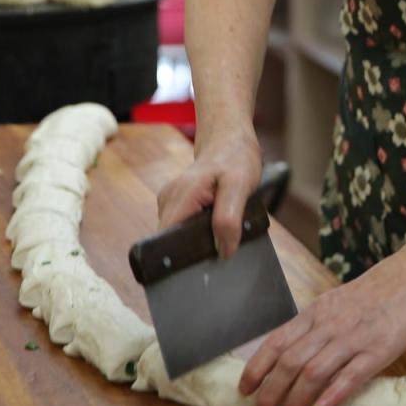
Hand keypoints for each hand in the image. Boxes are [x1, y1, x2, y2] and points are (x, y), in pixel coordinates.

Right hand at [157, 126, 261, 257]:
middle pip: (169, 241)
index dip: (179, 258)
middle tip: (219, 250)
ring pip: (175, 236)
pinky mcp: (175, 203)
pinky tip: (213, 227)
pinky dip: (195, 232)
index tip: (199, 266)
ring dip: (195, 242)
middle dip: (191, 251)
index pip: (165, 240)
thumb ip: (228, 219)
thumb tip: (223, 251)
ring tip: (218, 235)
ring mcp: (170, 201)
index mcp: (180, 196)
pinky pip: (180, 227)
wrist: (230, 140)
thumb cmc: (236, 158)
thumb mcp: (239, 187)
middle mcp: (168, 199)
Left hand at [239, 247, 405, 405]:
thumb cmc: (378, 291)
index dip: (257, 367)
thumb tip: (298, 353)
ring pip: (313, 373)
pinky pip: (351, 374)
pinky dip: (333, 393)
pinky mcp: (378, 350)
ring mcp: (353, 338)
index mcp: (317, 312)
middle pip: (289, 363)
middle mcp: (329, 325)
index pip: (277, 341)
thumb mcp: (339, 302)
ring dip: (294, 403)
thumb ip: (319, 325)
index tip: (244, 390)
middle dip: (269, 395)